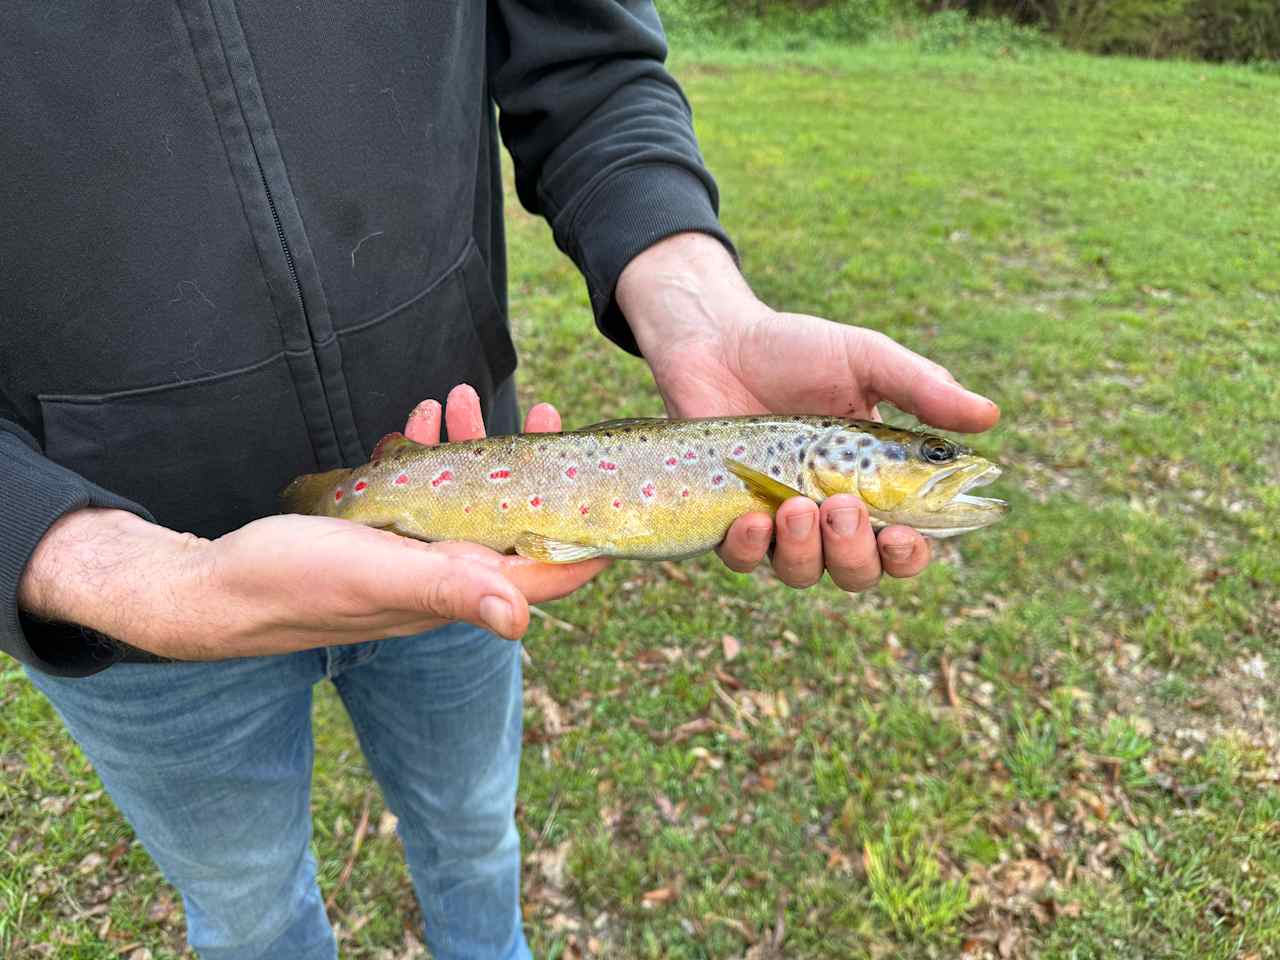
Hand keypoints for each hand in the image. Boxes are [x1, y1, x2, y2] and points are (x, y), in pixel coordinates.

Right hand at [18, 387, 606, 659]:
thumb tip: (522, 619)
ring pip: (464, 498)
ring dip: (470, 447)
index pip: (543, 571)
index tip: (609, 486)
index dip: (584, 535)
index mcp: (456, 591)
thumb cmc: (295, 584)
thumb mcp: (378, 575)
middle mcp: (443, 577)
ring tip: (461, 398)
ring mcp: (411, 555)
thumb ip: (449, 589)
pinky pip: (417, 492)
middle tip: (542, 411)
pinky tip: (415, 422)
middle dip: (530, 465)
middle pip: (511, 520)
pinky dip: (421, 455)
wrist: (215, 588)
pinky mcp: (379, 536)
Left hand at [616, 233, 999, 591]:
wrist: (716, 339)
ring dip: (805, 551)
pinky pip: (743, 560)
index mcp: (874, 483)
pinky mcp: (729, 519)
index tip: (903, 536)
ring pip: (802, 574)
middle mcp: (828, 513)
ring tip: (795, 506)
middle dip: (855, 553)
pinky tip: (753, 516)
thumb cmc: (796, 350)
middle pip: (857, 571)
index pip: (905, 543)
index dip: (909, 555)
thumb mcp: (865, 360)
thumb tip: (990, 416)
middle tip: (842, 507)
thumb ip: (922, 389)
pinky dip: (750, 548)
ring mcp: (778, 521)